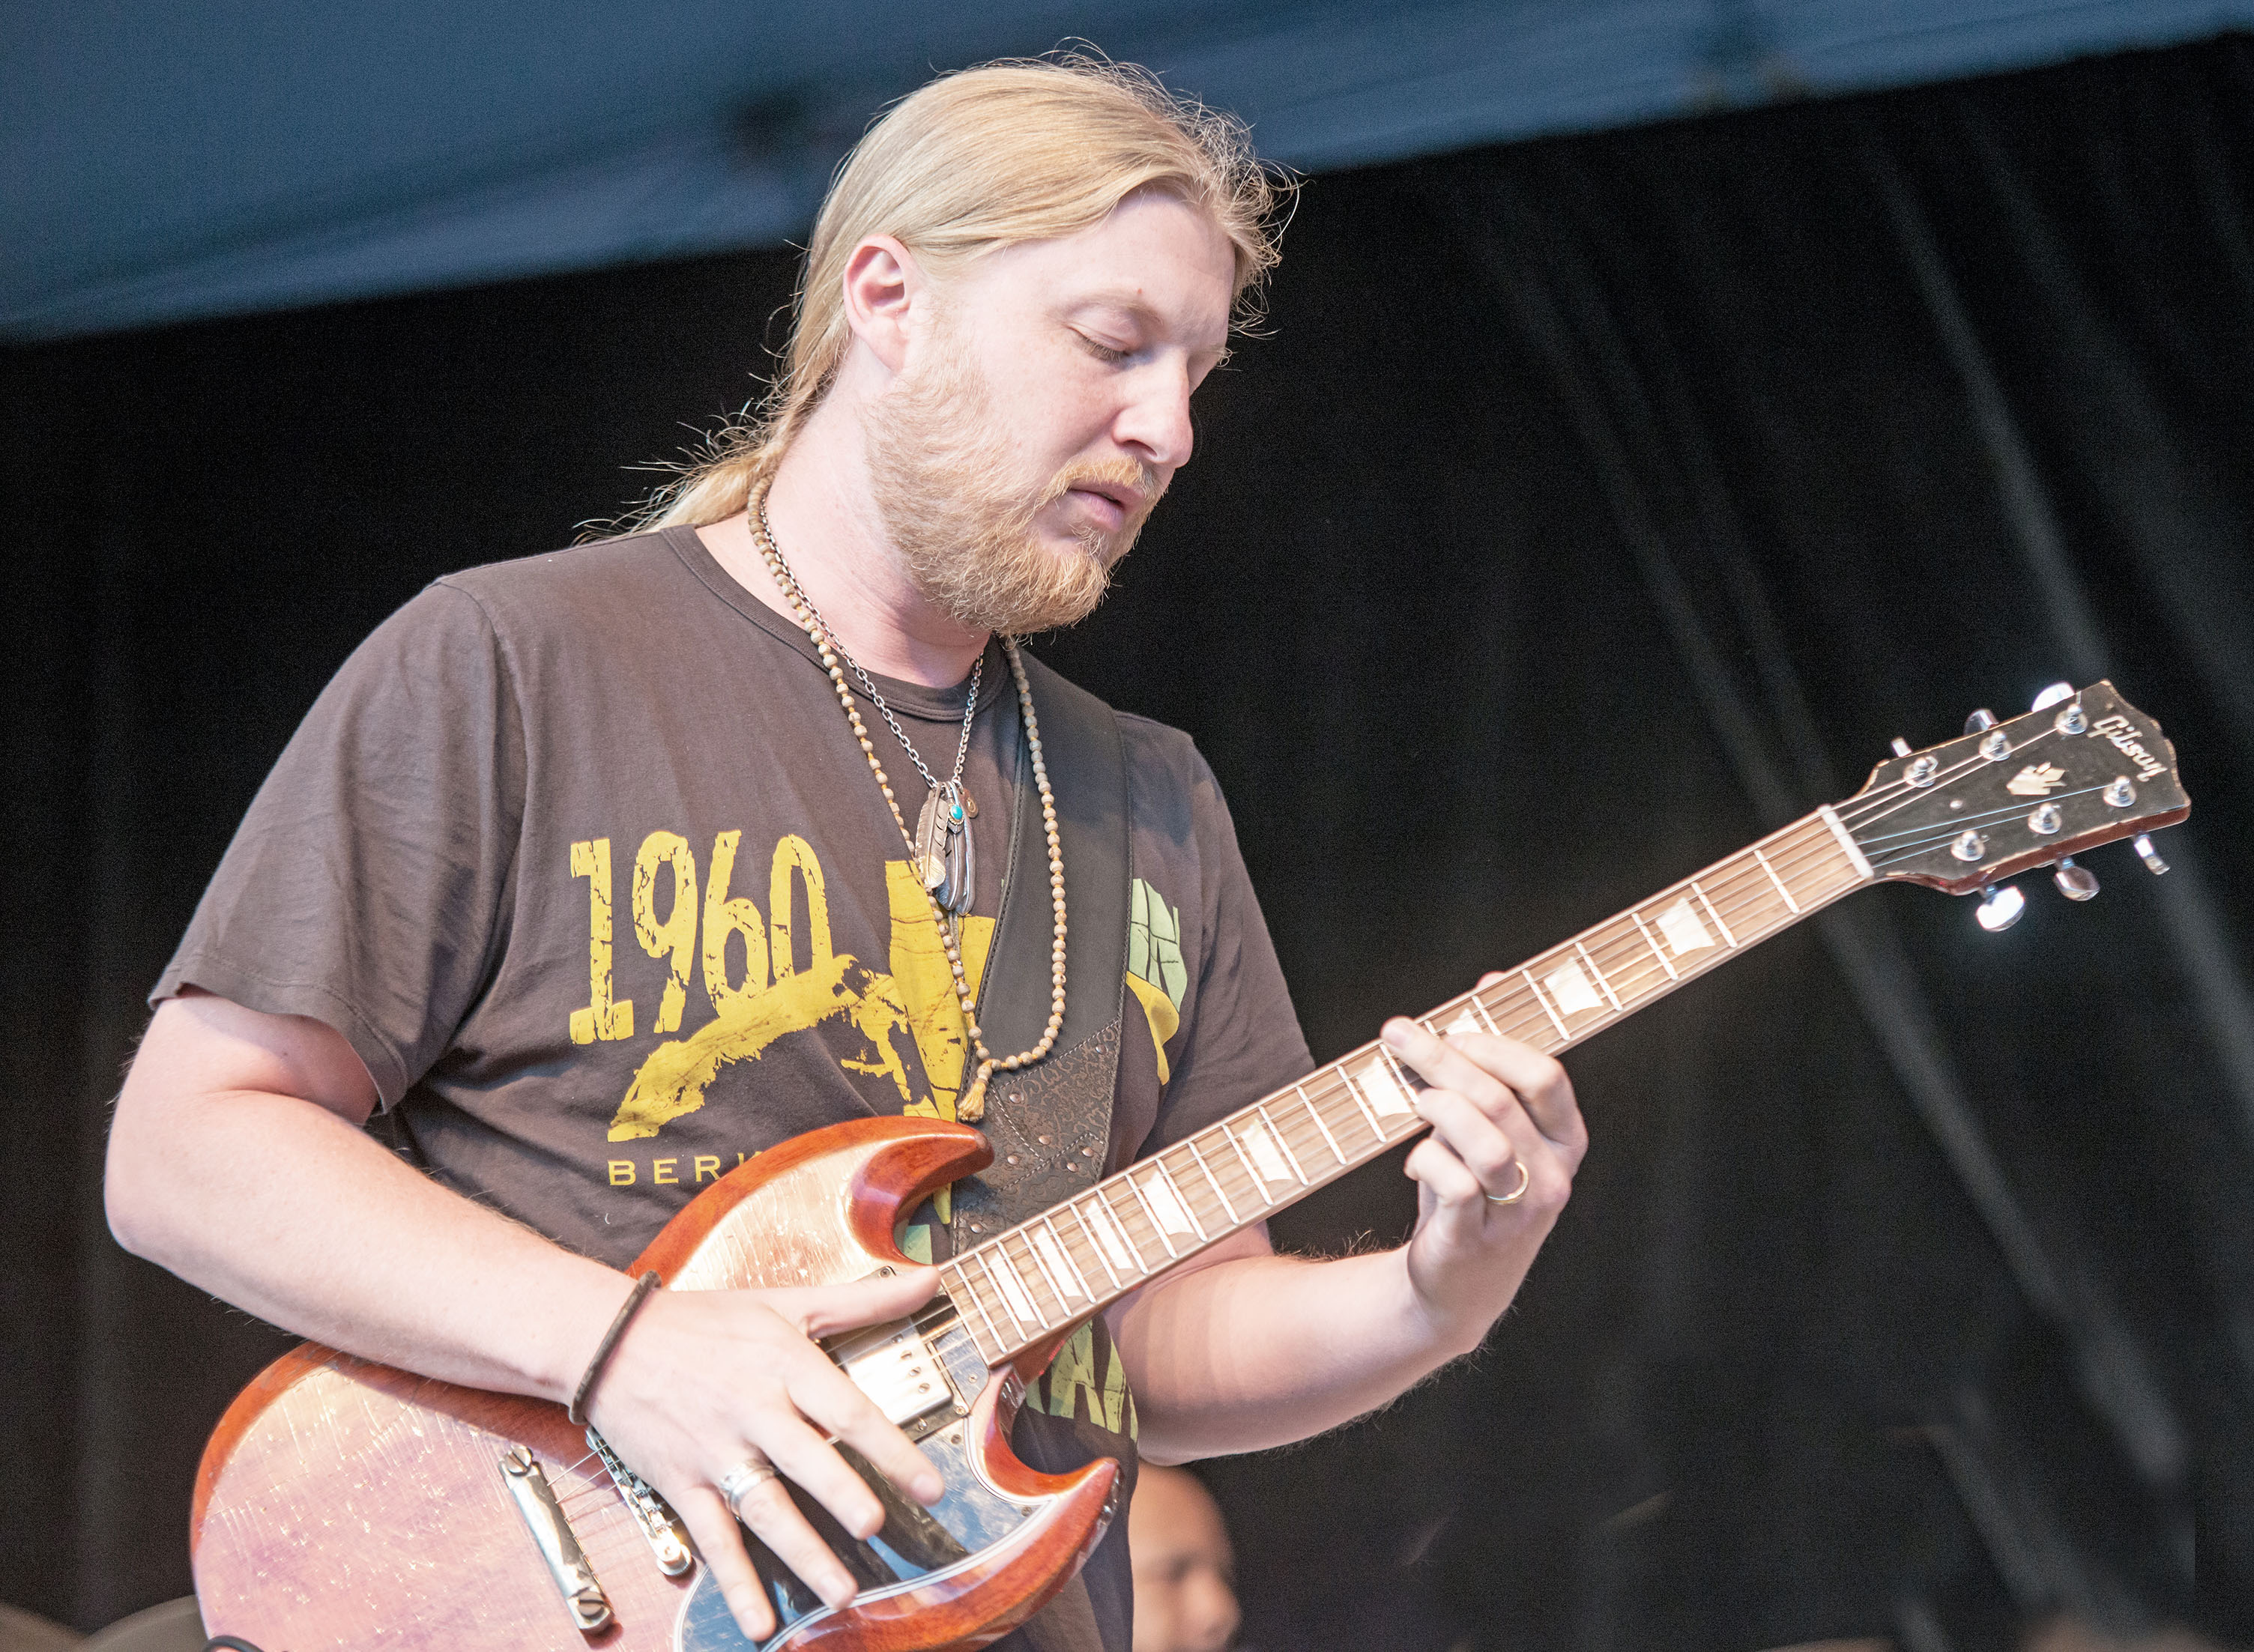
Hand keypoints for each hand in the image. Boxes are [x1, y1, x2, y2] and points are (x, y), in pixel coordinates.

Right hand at [583, 1267, 944, 1641]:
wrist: (611, 1340)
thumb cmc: (704, 1321)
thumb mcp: (786, 1301)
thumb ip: (864, 1299)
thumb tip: (929, 1279)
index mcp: (785, 1365)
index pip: (848, 1410)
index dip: (891, 1449)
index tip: (930, 1484)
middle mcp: (754, 1411)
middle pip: (806, 1459)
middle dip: (841, 1496)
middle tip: (875, 1527)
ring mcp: (716, 1452)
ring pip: (764, 1508)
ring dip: (803, 1553)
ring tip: (842, 1593)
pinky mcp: (683, 1484)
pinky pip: (713, 1539)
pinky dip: (735, 1583)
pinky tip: (759, 1620)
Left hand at [1381, 972, 1587, 1349]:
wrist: (1455, 1287)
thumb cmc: (1472, 1191)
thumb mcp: (1491, 1128)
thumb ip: (1496, 1060)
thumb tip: (1492, 980)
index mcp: (1565, 1142)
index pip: (1546, 1077)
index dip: (1495, 1044)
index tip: (1451, 1028)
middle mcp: (1551, 1178)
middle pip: (1499, 1099)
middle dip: (1441, 1058)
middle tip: (1397, 1035)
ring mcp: (1518, 1214)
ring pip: (1481, 1141)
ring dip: (1436, 1108)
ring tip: (1412, 1101)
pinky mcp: (1477, 1240)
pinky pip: (1454, 1184)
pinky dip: (1425, 1162)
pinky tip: (1413, 1163)